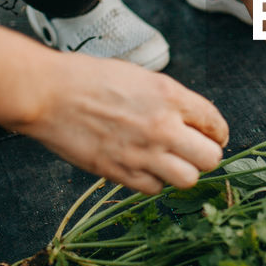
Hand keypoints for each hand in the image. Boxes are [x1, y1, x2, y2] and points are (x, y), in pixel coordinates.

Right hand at [15, 53, 229, 193]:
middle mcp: (163, 127)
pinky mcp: (120, 172)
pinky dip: (153, 181)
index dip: (216, 133)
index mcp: (171, 96)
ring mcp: (143, 153)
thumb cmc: (89, 78)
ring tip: (169, 162)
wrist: (49, 94)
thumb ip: (169, 99)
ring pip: (188, 179)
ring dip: (182, 172)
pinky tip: (142, 167)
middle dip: (205, 155)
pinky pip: (154, 189)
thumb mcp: (140, 76)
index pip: (215, 124)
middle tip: (194, 152)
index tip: (211, 136)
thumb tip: (189, 119)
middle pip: (211, 158)